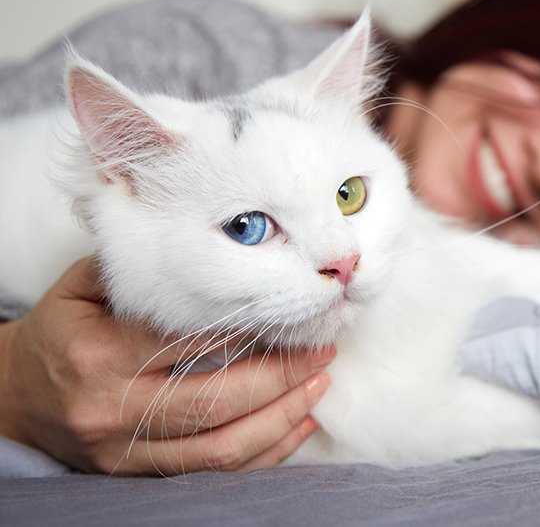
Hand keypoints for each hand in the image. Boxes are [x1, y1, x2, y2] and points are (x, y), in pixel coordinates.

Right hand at [0, 257, 334, 474]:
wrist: (15, 396)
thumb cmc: (62, 331)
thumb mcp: (85, 289)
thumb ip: (146, 275)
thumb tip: (225, 255)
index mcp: (99, 355)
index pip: (190, 342)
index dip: (249, 328)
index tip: (292, 311)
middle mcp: (113, 409)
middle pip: (216, 402)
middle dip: (281, 377)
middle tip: (320, 350)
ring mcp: (125, 451)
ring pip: (222, 447)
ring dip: (282, 416)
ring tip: (319, 384)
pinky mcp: (139, 473)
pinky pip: (213, 471)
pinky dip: (264, 452)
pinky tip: (296, 424)